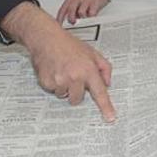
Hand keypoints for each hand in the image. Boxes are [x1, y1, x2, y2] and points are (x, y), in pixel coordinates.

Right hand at [1, 2, 115, 121]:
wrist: (46, 38)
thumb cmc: (68, 44)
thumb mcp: (92, 52)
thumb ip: (104, 67)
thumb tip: (107, 83)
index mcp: (88, 69)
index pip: (99, 92)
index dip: (105, 106)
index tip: (110, 118)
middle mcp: (75, 77)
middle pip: (78, 99)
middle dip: (77, 91)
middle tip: (73, 76)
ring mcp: (60, 81)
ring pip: (64, 95)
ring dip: (64, 87)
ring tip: (62, 70)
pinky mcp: (47, 83)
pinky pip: (53, 91)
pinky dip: (53, 83)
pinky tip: (54, 70)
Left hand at [56, 0, 110, 23]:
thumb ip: (71, 7)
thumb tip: (66, 19)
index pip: (63, 8)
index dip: (60, 18)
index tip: (59, 24)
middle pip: (71, 10)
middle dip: (71, 19)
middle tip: (73, 22)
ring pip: (81, 13)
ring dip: (82, 18)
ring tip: (84, 17)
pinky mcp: (95, 2)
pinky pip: (91, 14)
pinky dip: (90, 17)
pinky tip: (90, 15)